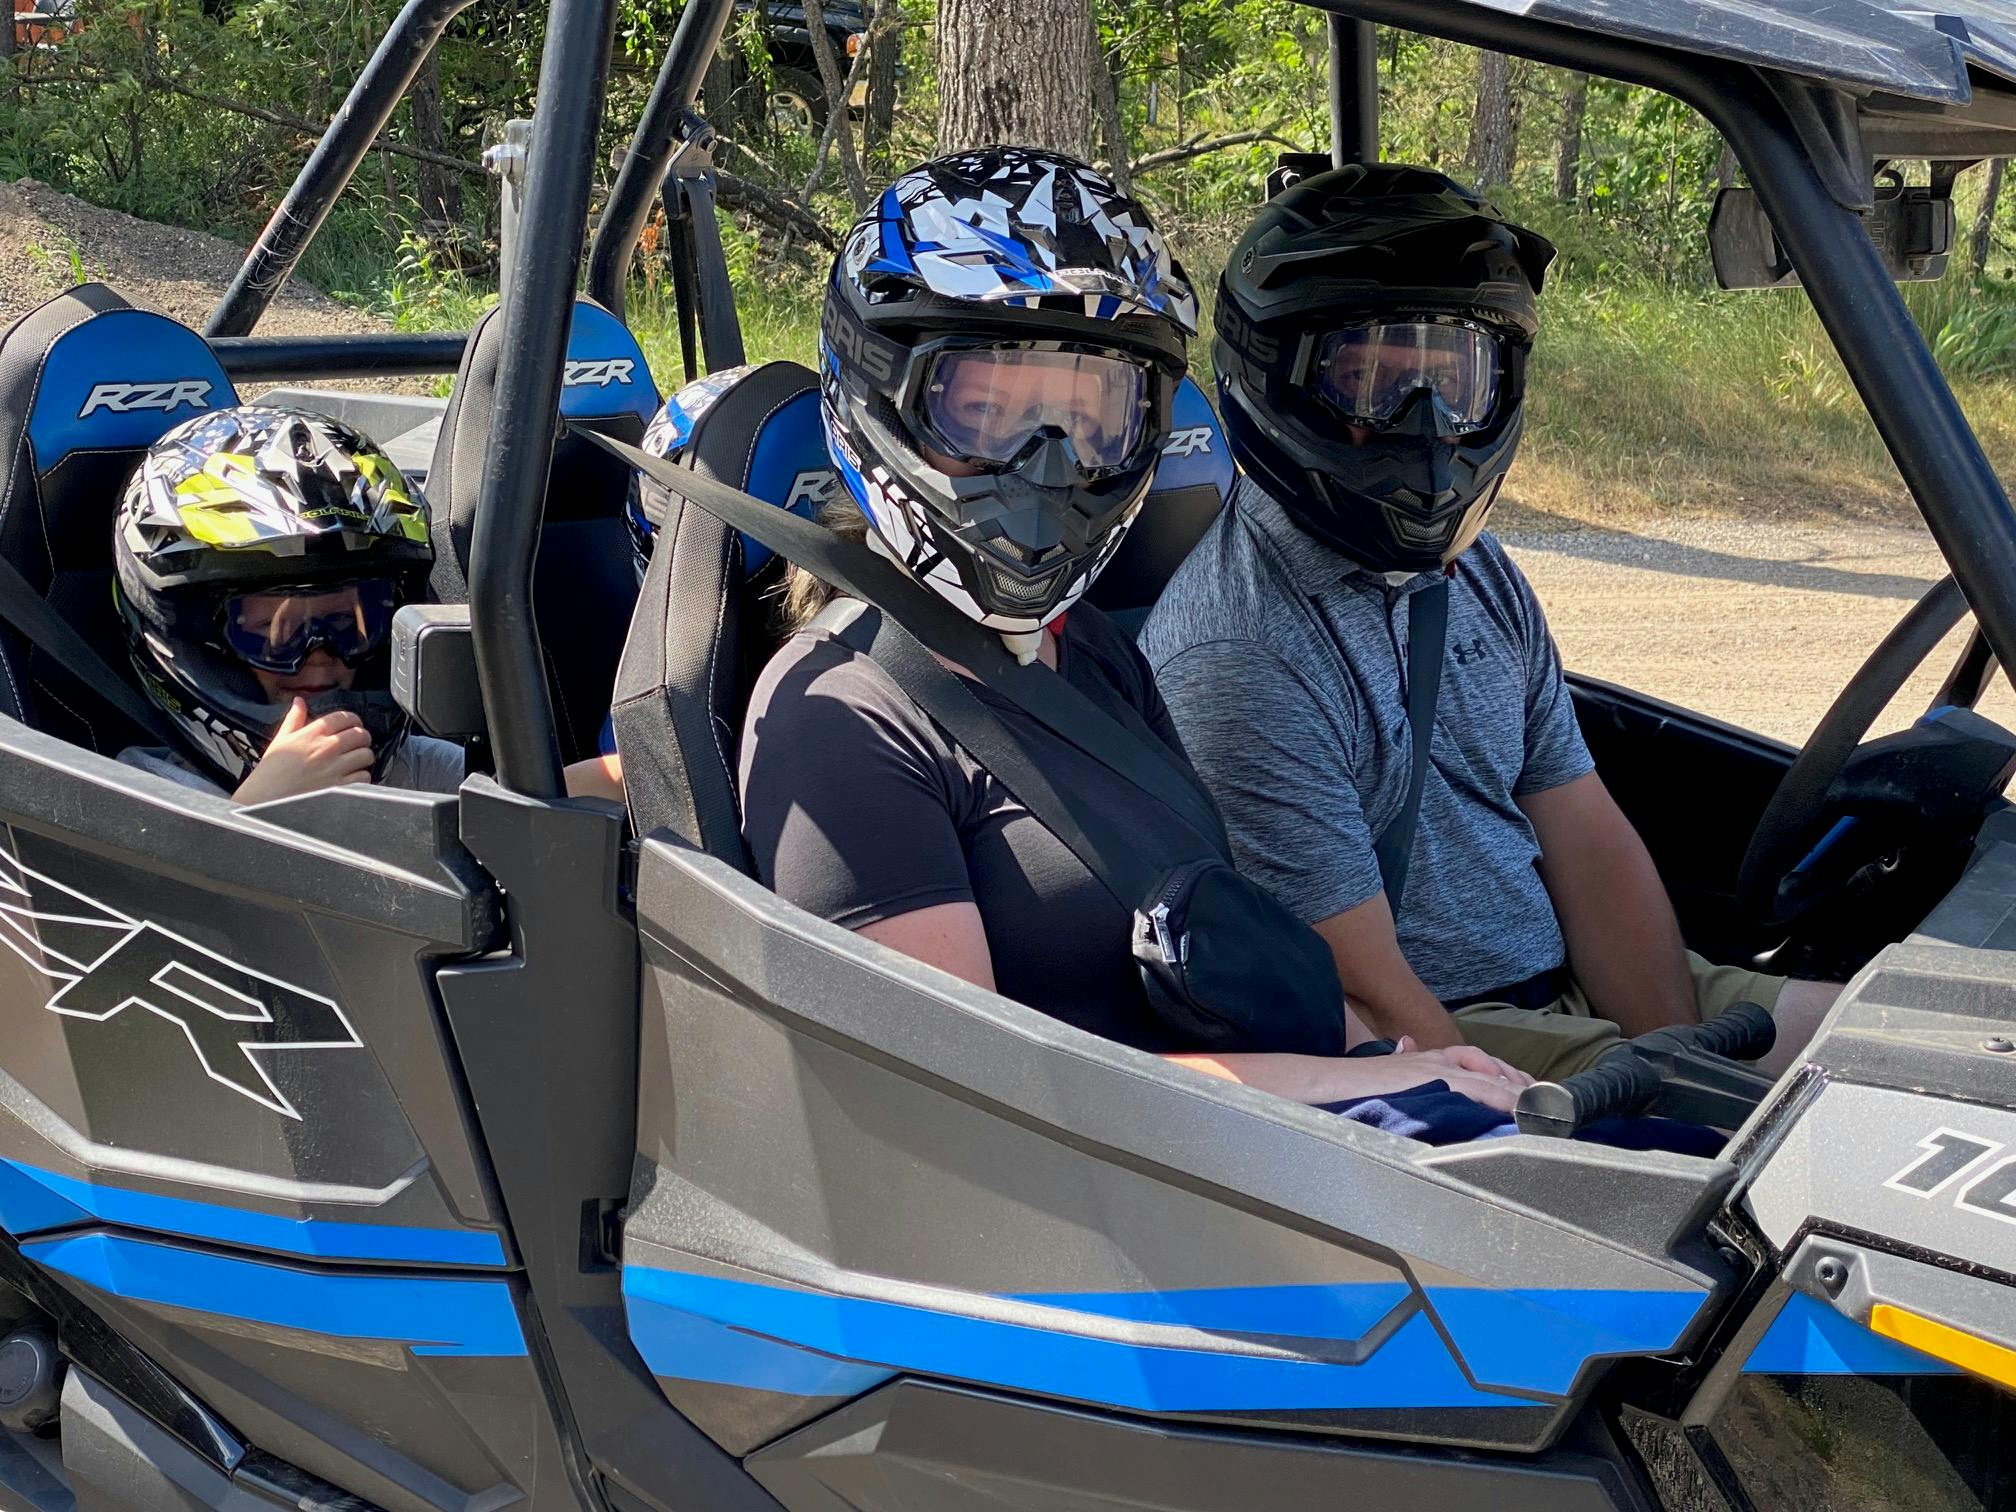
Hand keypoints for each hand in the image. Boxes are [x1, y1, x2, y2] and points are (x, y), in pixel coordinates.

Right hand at [232, 698, 374, 803]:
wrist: (266, 798)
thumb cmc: (272, 770)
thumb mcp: (281, 739)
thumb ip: (294, 719)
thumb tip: (299, 701)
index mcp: (313, 733)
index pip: (345, 717)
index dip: (353, 720)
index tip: (352, 725)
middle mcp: (327, 747)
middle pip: (361, 734)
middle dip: (361, 738)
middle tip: (356, 744)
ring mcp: (335, 767)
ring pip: (366, 755)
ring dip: (363, 757)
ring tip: (354, 762)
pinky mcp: (340, 786)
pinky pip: (364, 776)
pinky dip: (361, 777)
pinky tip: (351, 777)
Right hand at [1314, 1038, 1533, 1114]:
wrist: (1332, 1083)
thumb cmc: (1356, 1083)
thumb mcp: (1385, 1070)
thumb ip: (1400, 1059)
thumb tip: (1405, 1044)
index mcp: (1427, 1058)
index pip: (1475, 1061)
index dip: (1504, 1074)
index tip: (1525, 1086)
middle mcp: (1436, 1059)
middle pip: (1489, 1066)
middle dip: (1518, 1082)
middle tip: (1545, 1100)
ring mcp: (1435, 1069)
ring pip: (1489, 1078)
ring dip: (1517, 1093)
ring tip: (1541, 1108)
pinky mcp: (1433, 1082)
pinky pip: (1476, 1089)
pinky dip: (1500, 1097)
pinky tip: (1517, 1108)